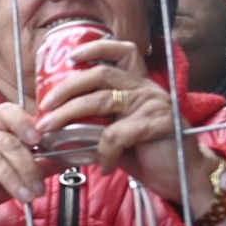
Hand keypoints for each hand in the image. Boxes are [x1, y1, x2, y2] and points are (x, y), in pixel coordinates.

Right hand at [0, 105, 55, 225]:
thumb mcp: (12, 182)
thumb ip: (38, 168)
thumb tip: (68, 157)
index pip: (7, 114)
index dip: (23, 122)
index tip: (38, 141)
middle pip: (4, 141)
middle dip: (26, 166)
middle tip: (38, 189)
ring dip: (9, 177)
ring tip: (23, 196)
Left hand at [33, 39, 201, 202]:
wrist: (181, 177)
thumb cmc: (145, 154)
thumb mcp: (116, 132)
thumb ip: (93, 121)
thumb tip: (51, 124)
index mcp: (137, 85)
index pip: (123, 52)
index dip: (97, 48)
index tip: (71, 56)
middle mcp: (145, 89)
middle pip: (100, 74)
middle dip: (66, 88)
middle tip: (45, 106)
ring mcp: (152, 104)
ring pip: (100, 100)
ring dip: (68, 115)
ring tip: (50, 131)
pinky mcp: (157, 124)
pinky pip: (115, 135)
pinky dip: (102, 152)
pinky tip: (103, 166)